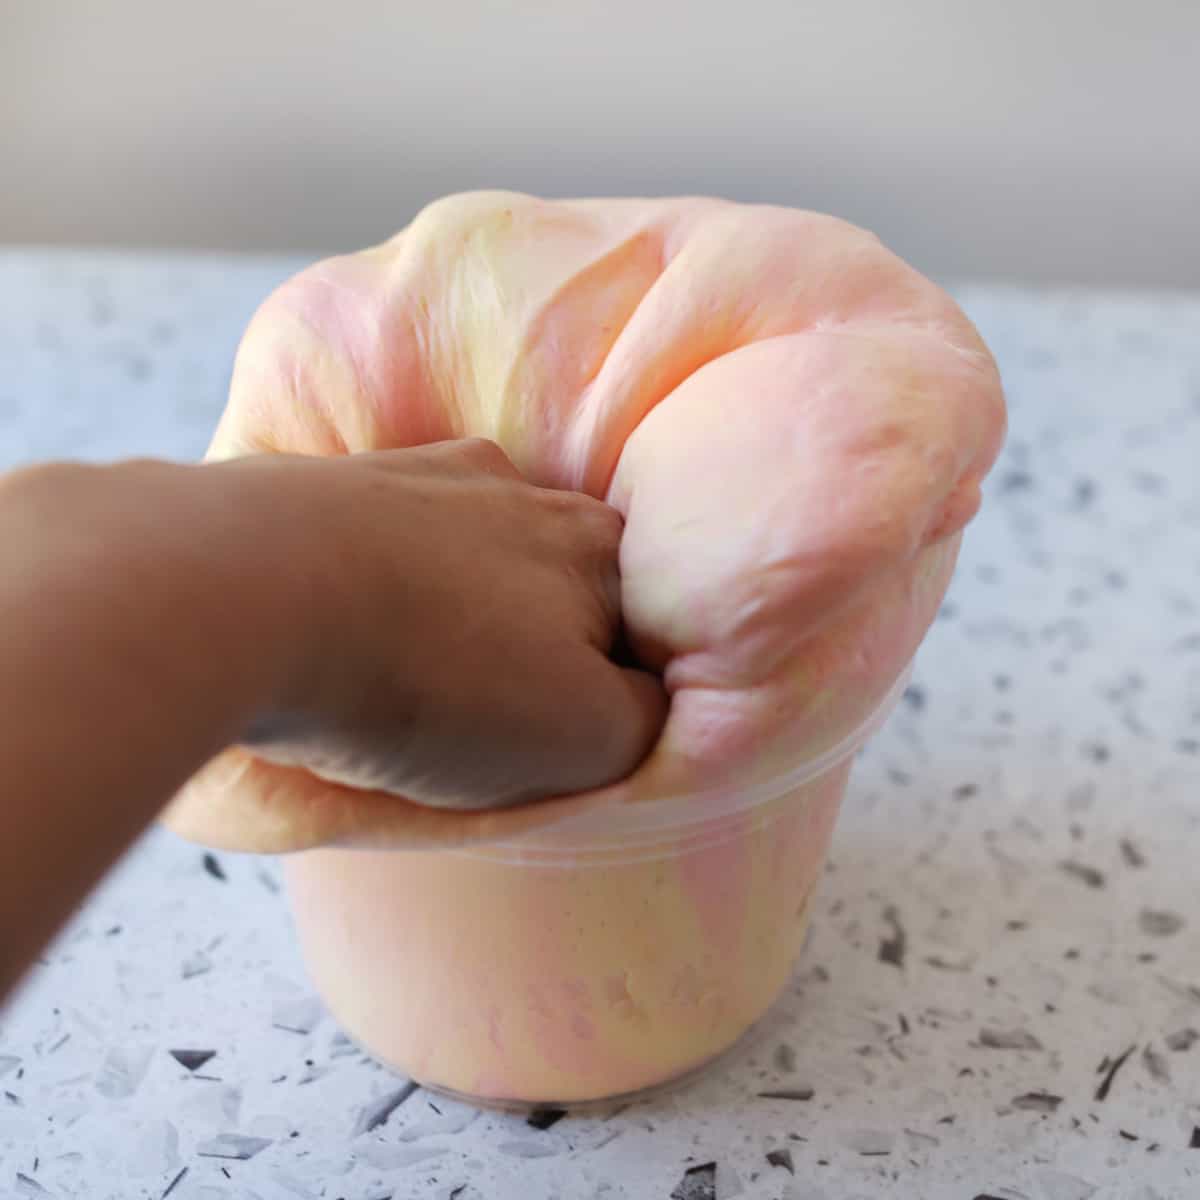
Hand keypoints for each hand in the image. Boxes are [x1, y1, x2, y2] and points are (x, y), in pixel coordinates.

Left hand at [230, 438, 666, 808]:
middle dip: (528, 651)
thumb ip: (645, 721)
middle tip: (473, 721)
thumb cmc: (432, 679)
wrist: (254, 593)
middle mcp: (521, 492)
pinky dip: (379, 590)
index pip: (632, 630)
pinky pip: (385, 548)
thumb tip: (639, 706)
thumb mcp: (583, 738)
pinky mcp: (339, 483)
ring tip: (399, 680)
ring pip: (466, 564)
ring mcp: (425, 475)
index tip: (548, 743)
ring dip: (450, 618)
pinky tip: (346, 633)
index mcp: (595, 547)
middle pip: (549, 591)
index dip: (602, 697)